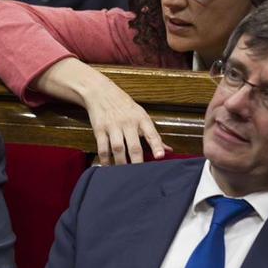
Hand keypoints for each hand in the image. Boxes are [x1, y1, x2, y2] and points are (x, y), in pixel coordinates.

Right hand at [35, 58, 170, 164]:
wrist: (100, 92)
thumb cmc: (123, 105)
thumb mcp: (140, 114)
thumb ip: (153, 134)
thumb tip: (167, 150)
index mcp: (141, 118)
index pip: (151, 133)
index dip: (157, 145)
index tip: (160, 156)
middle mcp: (128, 122)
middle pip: (134, 145)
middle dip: (137, 162)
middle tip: (140, 175)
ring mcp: (113, 126)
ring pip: (118, 149)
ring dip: (121, 163)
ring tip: (124, 174)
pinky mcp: (99, 129)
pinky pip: (102, 148)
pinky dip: (105, 160)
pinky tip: (108, 167)